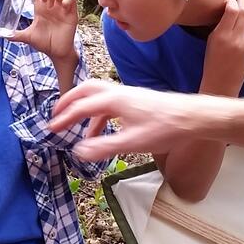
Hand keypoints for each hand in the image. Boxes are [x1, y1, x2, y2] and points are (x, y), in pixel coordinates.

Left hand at [8, 0, 77, 64]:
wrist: (57, 53)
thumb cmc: (44, 42)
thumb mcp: (28, 37)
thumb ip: (16, 35)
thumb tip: (2, 36)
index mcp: (40, 6)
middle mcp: (50, 4)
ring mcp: (61, 7)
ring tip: (48, 1)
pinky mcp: (71, 13)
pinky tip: (62, 6)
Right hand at [51, 80, 225, 158]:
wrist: (192, 117)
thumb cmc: (165, 128)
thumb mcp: (132, 142)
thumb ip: (104, 147)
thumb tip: (78, 152)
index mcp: (114, 100)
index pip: (81, 106)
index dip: (64, 118)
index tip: (51, 129)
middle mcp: (118, 92)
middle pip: (85, 90)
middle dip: (68, 102)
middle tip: (56, 117)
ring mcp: (128, 95)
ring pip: (98, 96)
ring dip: (83, 109)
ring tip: (76, 130)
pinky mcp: (136, 101)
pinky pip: (109, 104)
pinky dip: (99, 116)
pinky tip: (102, 133)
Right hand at [202, 0, 243, 94]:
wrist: (222, 83)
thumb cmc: (212, 62)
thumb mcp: (211, 40)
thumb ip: (220, 24)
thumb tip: (229, 8)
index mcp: (221, 35)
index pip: (231, 10)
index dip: (231, 1)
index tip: (227, 1)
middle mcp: (235, 38)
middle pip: (243, 10)